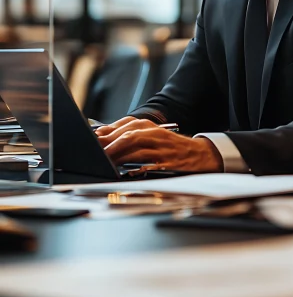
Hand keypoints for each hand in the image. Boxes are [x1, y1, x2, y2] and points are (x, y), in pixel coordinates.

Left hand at [96, 117, 222, 172]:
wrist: (197, 154)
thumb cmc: (169, 147)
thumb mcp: (150, 137)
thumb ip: (128, 136)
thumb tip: (102, 139)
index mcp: (148, 126)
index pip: (123, 125)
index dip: (106, 132)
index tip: (90, 139)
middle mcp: (153, 133)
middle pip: (127, 134)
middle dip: (109, 142)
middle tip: (93, 150)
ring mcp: (160, 147)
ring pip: (136, 146)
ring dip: (118, 153)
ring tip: (104, 160)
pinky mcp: (166, 161)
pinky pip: (148, 162)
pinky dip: (136, 165)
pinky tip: (125, 170)